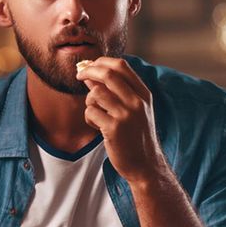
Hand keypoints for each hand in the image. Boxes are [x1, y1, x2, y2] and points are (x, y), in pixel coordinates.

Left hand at [77, 57, 162, 185]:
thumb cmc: (136, 136)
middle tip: (80, 76)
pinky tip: (96, 126)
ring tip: (95, 112)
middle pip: (108, 74)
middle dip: (89, 71)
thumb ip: (116, 92)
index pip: (121, 65)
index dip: (101, 62)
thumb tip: (91, 75)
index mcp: (143, 94)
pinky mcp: (114, 129)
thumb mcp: (134, 111)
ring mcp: (126, 115)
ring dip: (89, 100)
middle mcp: (137, 102)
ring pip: (96, 93)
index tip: (90, 65)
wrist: (145, 165)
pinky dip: (89, 118)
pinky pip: (91, 112)